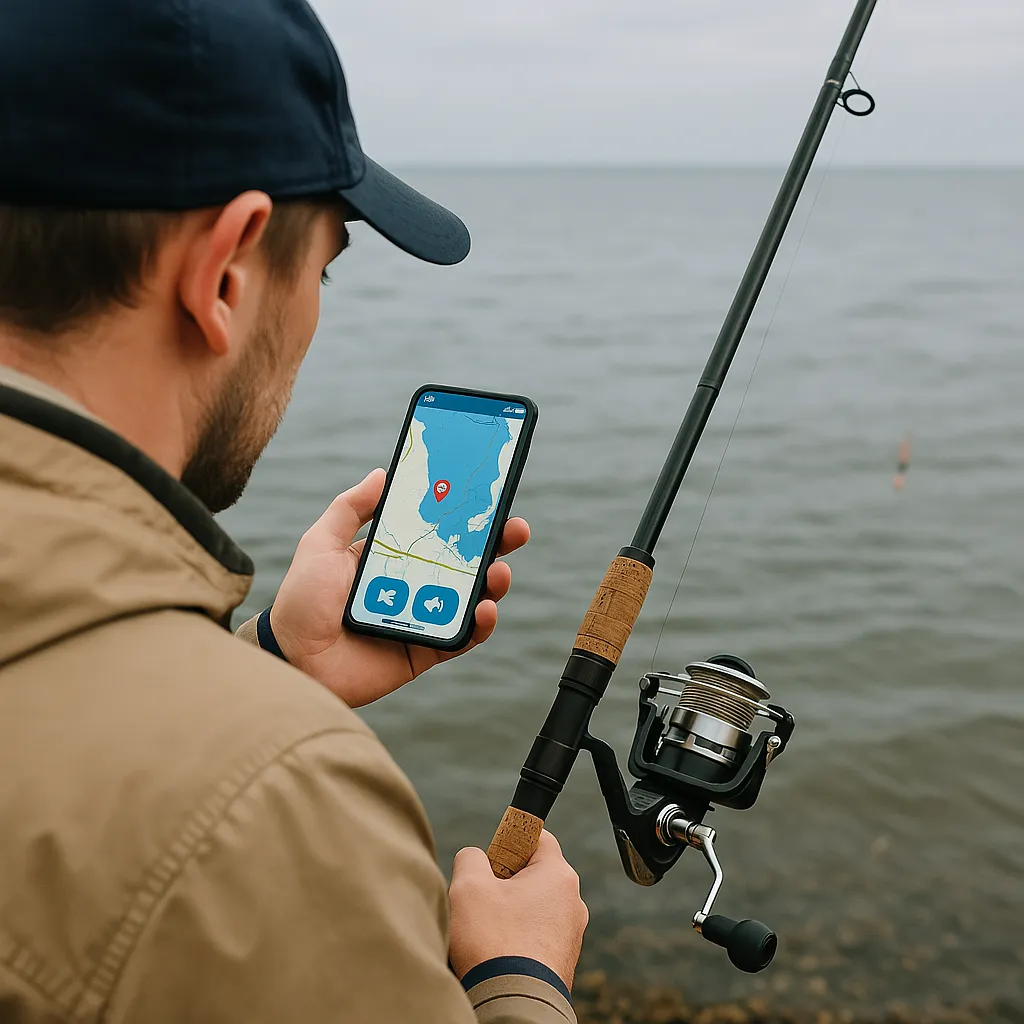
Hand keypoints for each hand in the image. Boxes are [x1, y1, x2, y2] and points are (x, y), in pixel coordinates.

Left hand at [268, 469, 530, 707]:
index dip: (465, 516)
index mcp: (392, 556)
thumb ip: (349, 508)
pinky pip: (462, 637)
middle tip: (515, 529)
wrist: (293, 661)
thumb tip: (382, 473)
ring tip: (498, 571)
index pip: (437, 531)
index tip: (489, 497)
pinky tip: (485, 609)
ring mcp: (423, 618)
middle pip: (464, 561)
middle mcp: (413, 585)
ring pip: (471, 597)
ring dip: (493, 582)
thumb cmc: (301, 602)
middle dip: (495, 544)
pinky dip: (480, 624)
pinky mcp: (426, 651)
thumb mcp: (321, 543)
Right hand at [448, 831, 588, 990]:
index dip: (509, 841)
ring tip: (486, 931)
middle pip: (533, 874)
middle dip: (504, 882)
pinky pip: (535, 936)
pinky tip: (497, 952)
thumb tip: (475, 859)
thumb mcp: (468, 885)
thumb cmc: (494, 942)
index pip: (537, 837)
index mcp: (559, 875)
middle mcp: (573, 902)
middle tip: (482, 898)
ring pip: (533, 907)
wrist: (513, 1004)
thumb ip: (470, 858)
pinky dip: (515, 939)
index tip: (489, 860)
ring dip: (508, 912)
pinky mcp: (562, 961)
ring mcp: (571, 934)